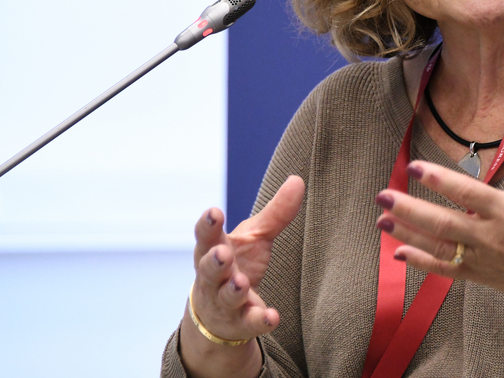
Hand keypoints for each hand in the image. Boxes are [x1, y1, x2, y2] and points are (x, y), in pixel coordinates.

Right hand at [188, 175, 304, 343]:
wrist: (220, 315)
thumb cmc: (237, 264)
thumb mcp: (255, 238)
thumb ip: (275, 213)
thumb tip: (298, 180)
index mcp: (214, 249)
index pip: (206, 236)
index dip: (208, 224)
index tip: (214, 211)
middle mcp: (214, 277)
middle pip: (208, 269)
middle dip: (214, 261)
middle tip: (222, 252)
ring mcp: (224, 302)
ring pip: (225, 297)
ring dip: (233, 290)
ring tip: (241, 282)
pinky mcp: (240, 323)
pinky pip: (249, 323)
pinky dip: (260, 320)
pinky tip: (272, 317)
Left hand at [374, 119, 503, 334]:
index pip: (467, 193)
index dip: (439, 179)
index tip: (414, 167)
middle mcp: (491, 237)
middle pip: (444, 222)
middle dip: (411, 209)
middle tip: (383, 196)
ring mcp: (483, 260)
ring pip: (439, 246)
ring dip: (408, 233)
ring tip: (382, 220)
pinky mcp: (480, 277)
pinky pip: (445, 270)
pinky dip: (422, 263)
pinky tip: (399, 252)